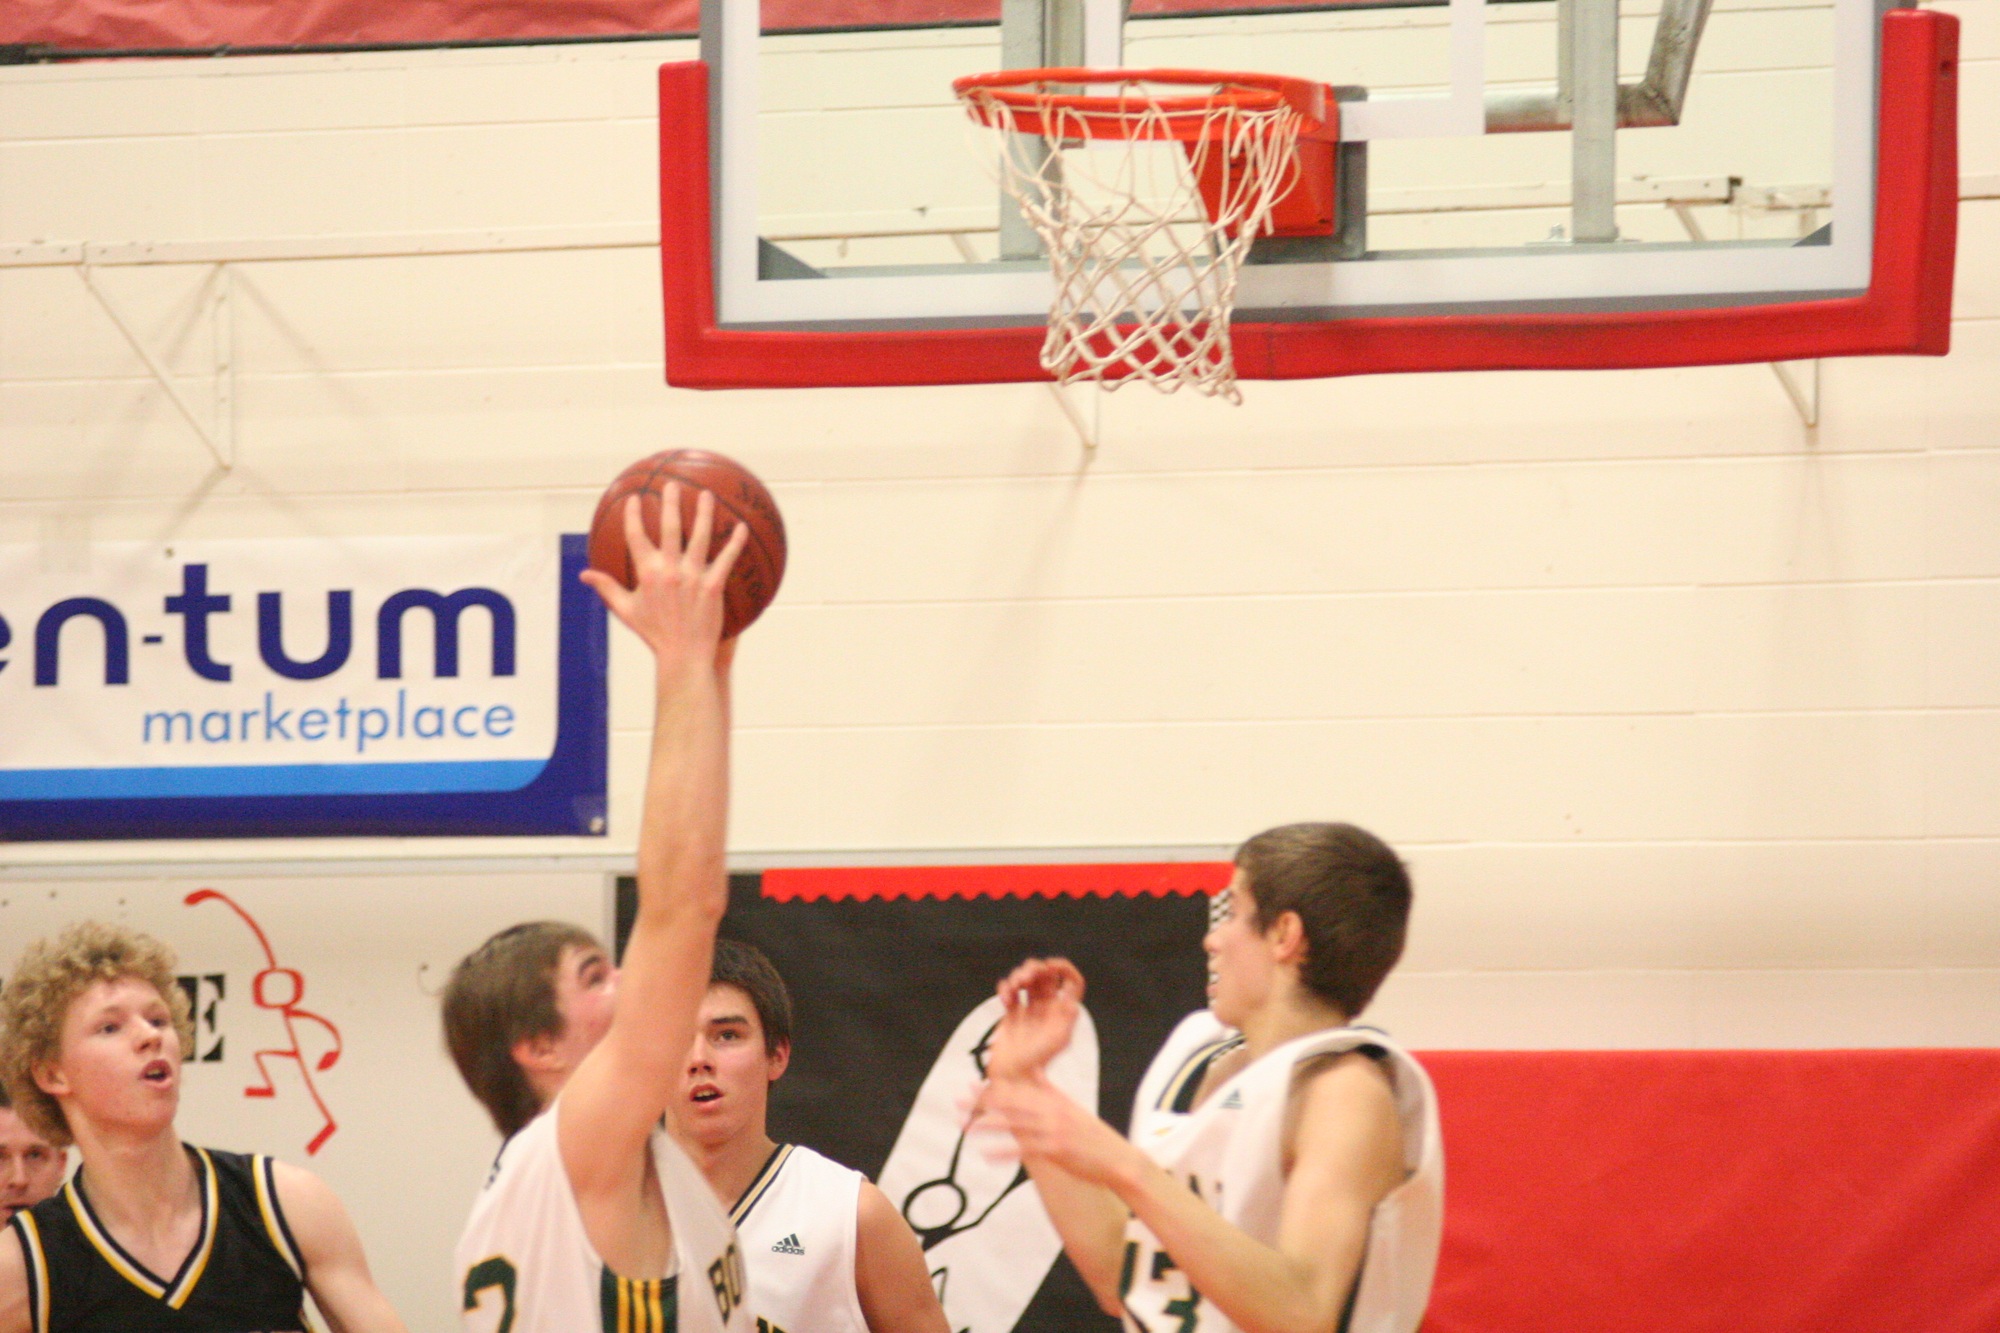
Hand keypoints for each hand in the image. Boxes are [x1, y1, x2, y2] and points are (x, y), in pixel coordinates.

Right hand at [580, 487, 748, 680]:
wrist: (683, 655)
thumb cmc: (654, 633)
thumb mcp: (626, 610)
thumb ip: (606, 588)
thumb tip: (584, 574)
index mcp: (647, 574)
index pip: (637, 537)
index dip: (634, 516)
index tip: (634, 499)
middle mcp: (670, 571)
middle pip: (670, 528)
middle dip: (670, 503)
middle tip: (671, 485)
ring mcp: (693, 577)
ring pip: (700, 537)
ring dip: (703, 513)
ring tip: (706, 494)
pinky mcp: (713, 586)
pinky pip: (727, 559)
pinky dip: (735, 542)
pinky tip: (742, 526)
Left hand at [974, 1076, 1138, 1188]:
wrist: (1118, 1160)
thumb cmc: (1093, 1136)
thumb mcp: (1072, 1108)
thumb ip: (1050, 1092)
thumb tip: (1034, 1074)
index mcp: (1055, 1099)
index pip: (1019, 1088)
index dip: (994, 1086)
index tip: (973, 1084)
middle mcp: (1052, 1110)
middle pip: (1011, 1102)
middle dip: (983, 1100)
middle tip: (959, 1099)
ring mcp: (1053, 1130)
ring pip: (1013, 1123)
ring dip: (987, 1124)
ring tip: (965, 1126)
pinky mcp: (1055, 1150)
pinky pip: (1024, 1149)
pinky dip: (1004, 1152)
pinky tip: (987, 1154)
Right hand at [986, 958, 1084, 1081]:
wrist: (1013, 1076)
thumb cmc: (1036, 1061)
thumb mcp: (1057, 1039)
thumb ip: (1066, 1018)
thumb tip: (1073, 1000)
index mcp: (1063, 1012)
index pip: (1071, 982)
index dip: (1064, 968)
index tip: (1049, 965)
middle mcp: (1048, 1008)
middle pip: (1046, 975)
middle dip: (1034, 969)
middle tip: (1025, 977)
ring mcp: (1030, 1010)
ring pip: (1027, 980)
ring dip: (1018, 976)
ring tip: (1013, 987)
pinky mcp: (1012, 1013)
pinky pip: (1010, 991)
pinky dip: (1005, 988)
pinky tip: (1005, 999)